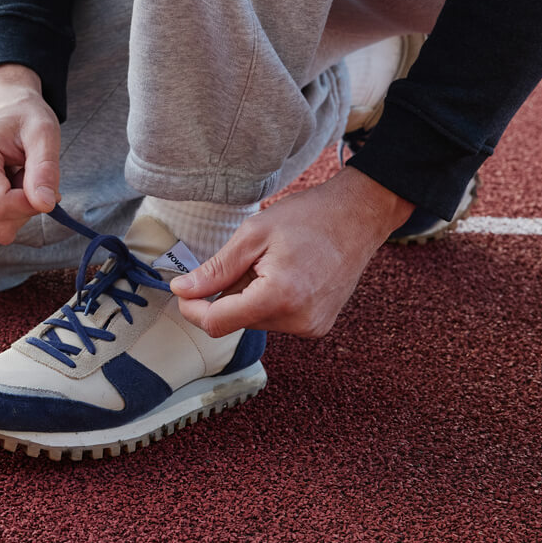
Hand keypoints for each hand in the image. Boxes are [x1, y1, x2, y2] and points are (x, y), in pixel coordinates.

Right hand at [0, 64, 60, 243]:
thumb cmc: (22, 115)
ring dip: (17, 208)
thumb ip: (45, 168)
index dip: (29, 204)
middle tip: (29, 173)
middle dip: (24, 206)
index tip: (48, 186)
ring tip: (16, 174)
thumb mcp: (43, 131)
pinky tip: (7, 182)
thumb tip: (46, 205)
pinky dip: (9, 209)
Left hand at [170, 168, 414, 337]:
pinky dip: (269, 301)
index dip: (193, 309)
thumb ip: (215, 269)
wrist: (359, 216)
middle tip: (243, 259)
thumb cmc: (308, 217)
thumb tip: (182, 291)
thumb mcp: (253, 234)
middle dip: (227, 295)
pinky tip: (285, 274)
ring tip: (271, 263)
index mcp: (279, 297)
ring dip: (249, 297)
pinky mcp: (318, 326)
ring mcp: (311, 327)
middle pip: (237, 321)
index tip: (184, 290)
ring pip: (255, 321)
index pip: (218, 323)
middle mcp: (298, 321)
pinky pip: (276, 320)